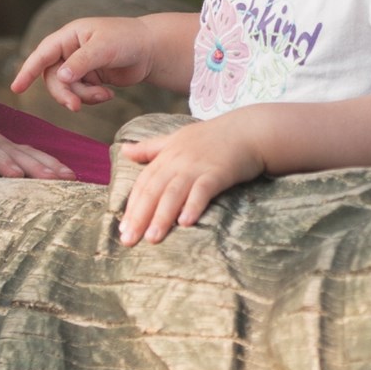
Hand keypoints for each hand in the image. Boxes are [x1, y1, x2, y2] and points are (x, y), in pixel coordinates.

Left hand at [0, 109, 77, 181]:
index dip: (2, 162)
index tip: (16, 173)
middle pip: (18, 154)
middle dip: (38, 166)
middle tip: (58, 179)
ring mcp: (3, 144)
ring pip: (31, 153)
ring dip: (51, 165)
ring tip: (71, 178)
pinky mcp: (10, 147)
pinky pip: (33, 155)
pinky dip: (51, 163)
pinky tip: (68, 174)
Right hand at [13, 17, 158, 111]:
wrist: (151, 50)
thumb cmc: (128, 40)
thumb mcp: (104, 48)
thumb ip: (81, 62)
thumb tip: (60, 77)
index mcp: (69, 36)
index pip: (42, 54)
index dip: (27, 70)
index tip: (16, 88)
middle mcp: (69, 50)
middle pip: (53, 78)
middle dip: (64, 93)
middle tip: (76, 106)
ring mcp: (78, 66)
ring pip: (67, 89)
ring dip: (83, 96)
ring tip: (105, 94)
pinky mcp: (89, 79)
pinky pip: (80, 94)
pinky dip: (92, 97)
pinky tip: (108, 93)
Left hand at [114, 118, 264, 244]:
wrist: (248, 130)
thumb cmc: (212, 137)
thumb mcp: (176, 139)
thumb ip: (150, 148)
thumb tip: (123, 150)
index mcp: (166, 156)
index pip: (143, 183)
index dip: (132, 205)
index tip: (122, 228)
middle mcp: (178, 162)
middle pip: (154, 191)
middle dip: (140, 216)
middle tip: (129, 240)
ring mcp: (197, 167)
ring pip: (174, 193)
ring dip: (162, 216)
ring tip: (152, 238)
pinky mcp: (218, 172)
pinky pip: (203, 190)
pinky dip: (193, 205)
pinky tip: (186, 222)